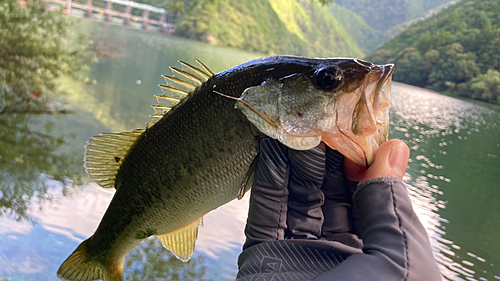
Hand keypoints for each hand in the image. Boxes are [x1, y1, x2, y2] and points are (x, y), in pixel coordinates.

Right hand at [243, 138, 409, 249]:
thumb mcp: (398, 262)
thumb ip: (393, 208)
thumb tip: (396, 150)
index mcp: (374, 250)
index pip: (368, 195)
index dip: (363, 160)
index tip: (357, 127)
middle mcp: (336, 247)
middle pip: (330, 190)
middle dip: (327, 153)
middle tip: (321, 116)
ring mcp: (298, 249)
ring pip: (297, 194)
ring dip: (296, 158)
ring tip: (297, 122)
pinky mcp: (263, 253)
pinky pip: (267, 210)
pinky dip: (268, 177)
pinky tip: (271, 146)